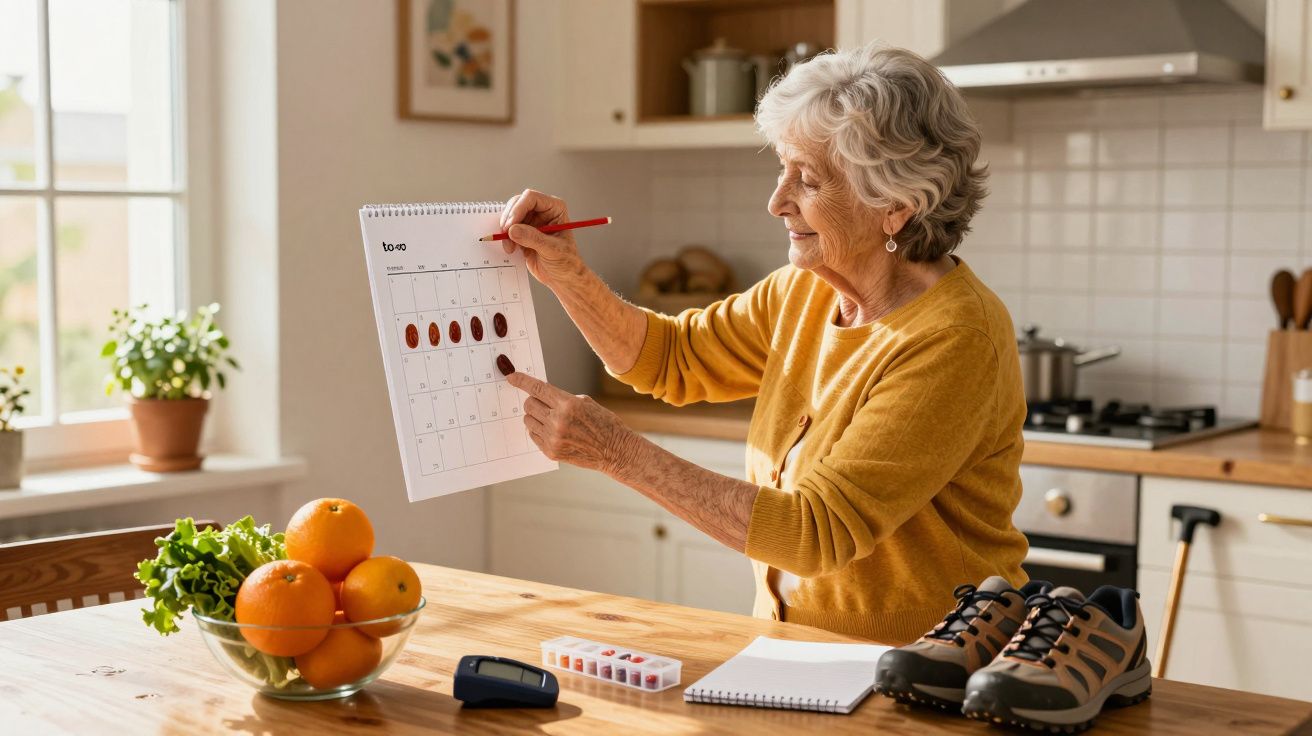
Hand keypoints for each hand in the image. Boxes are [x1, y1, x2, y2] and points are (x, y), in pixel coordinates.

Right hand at [498, 189, 584, 290]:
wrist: (562, 278)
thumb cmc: (566, 262)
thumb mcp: (552, 250)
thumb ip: (533, 239)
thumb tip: (514, 230)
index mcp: (555, 209)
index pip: (532, 198)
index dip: (518, 209)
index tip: (511, 225)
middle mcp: (542, 212)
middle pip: (517, 203)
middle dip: (509, 219)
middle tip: (506, 235)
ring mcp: (531, 221)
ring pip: (510, 215)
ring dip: (505, 230)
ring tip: (510, 246)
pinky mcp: (522, 232)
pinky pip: (508, 228)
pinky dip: (504, 237)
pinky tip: (510, 248)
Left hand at [507, 371, 636, 474]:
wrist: (614, 450)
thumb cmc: (603, 423)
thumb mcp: (585, 402)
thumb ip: (561, 398)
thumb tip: (540, 394)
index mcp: (568, 404)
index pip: (538, 388)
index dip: (522, 381)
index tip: (511, 377)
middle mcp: (558, 421)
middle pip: (529, 404)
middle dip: (534, 401)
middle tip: (545, 404)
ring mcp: (553, 438)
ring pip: (528, 420)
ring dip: (536, 417)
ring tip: (552, 420)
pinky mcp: (551, 451)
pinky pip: (533, 435)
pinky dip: (539, 430)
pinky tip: (554, 432)